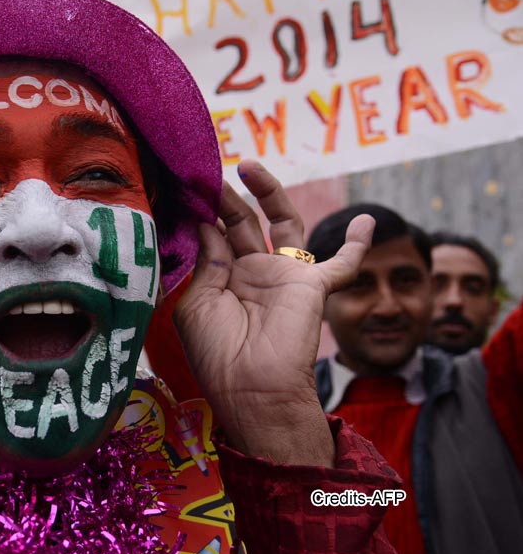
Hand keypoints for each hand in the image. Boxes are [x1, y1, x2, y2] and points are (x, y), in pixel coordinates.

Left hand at [173, 160, 374, 465]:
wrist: (251, 388)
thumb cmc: (217, 353)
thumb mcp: (197, 304)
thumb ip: (206, 262)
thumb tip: (207, 224)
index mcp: (222, 281)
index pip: (214, 236)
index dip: (202, 213)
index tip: (186, 187)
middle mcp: (252, 274)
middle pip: (242, 223)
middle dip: (226, 197)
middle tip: (210, 173)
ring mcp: (284, 277)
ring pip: (283, 224)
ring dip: (268, 193)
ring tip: (248, 165)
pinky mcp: (313, 285)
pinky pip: (344, 263)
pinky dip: (358, 243)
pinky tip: (368, 221)